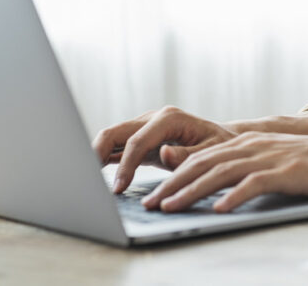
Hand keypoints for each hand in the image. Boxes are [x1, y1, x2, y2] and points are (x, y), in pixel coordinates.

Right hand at [92, 106, 236, 192]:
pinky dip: (104, 160)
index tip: (118, 188)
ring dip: (95, 156)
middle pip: (115, 132)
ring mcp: (144, 126)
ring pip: (110, 138)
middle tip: (86, 181)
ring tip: (85, 181)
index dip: (125, 165)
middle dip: (96, 154)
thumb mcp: (212, 151)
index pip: (137, 141)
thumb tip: (165, 153)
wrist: (222, 138)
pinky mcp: (140, 138)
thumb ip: (188, 154)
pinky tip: (94, 177)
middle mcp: (152, 118)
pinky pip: (117, 147)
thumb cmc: (220, 145)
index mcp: (169, 118)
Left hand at [140, 131, 307, 212]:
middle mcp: (253, 146)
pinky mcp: (287, 172)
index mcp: (248, 143)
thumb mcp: (275, 161)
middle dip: (173, 185)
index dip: (174, 176)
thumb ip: (248, 169)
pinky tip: (219, 210)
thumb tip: (219, 190)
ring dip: (192, 191)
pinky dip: (233, 196)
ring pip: (221, 173)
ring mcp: (269, 158)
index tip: (154, 195)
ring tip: (172, 207)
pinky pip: (254, 184)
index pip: (201, 158)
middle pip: (203, 163)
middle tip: (150, 204)